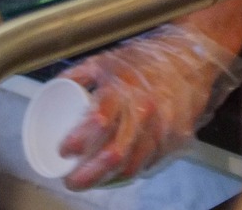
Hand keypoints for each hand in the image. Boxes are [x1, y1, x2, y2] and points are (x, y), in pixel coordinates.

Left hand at [58, 23, 241, 189]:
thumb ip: (77, 75)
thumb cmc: (143, 60)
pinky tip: (118, 171)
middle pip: (114, 153)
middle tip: (72, 181)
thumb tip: (53, 89)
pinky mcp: (176, 139)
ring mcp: (163, 128)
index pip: (97, 121)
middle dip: (89, 174)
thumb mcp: (104, 61)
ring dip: (109, 178)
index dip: (77, 140)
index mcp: (123, 90)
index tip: (63, 150)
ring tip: (92, 179)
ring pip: (134, 164)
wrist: (188, 59)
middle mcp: (144, 112)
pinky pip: (151, 161)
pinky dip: (132, 169)